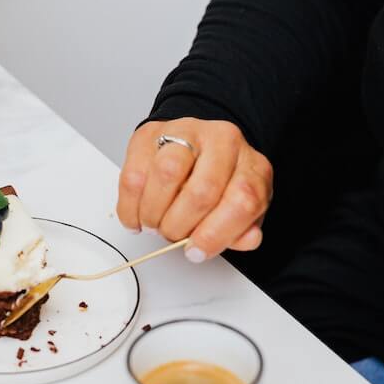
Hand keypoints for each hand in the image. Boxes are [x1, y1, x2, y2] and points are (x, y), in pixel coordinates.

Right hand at [116, 119, 272, 261]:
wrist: (197, 147)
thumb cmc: (220, 182)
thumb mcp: (242, 210)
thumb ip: (244, 229)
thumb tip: (246, 240)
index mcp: (252, 165)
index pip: (243, 199)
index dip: (216, 234)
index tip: (196, 250)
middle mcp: (222, 141)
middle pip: (201, 191)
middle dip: (180, 227)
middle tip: (172, 237)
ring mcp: (186, 133)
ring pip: (166, 174)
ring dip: (154, 213)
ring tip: (154, 224)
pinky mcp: (151, 135)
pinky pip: (134, 174)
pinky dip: (131, 206)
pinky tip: (137, 217)